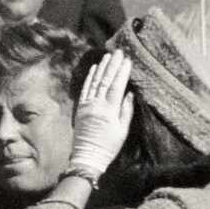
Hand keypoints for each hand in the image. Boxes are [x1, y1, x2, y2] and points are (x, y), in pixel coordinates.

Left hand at [70, 50, 134, 173]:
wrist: (87, 157)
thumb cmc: (109, 146)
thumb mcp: (123, 130)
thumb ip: (126, 111)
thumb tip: (129, 93)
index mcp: (109, 111)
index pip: (116, 86)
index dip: (122, 72)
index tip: (127, 60)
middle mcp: (96, 105)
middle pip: (105, 80)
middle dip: (112, 65)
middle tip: (118, 52)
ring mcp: (86, 106)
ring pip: (94, 82)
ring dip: (101, 68)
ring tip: (107, 56)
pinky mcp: (80, 108)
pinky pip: (85, 90)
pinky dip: (89, 78)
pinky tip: (94, 68)